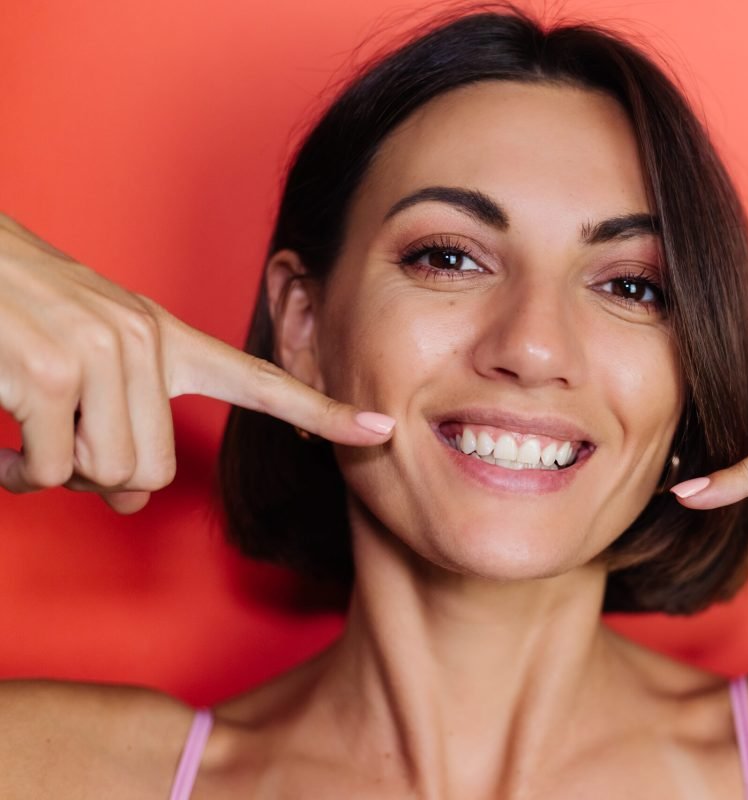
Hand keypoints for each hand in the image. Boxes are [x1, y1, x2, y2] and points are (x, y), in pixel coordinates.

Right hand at [0, 214, 394, 513]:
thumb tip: (132, 499)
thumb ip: (125, 422)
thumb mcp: (88, 358)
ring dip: (57, 470)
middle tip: (58, 442)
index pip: (261, 381)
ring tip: (29, 426)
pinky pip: (52, 470)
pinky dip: (18, 472)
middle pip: (155, 471)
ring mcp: (100, 353)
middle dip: (100, 477)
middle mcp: (144, 340)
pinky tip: (2, 436)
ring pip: (110, 474)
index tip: (380, 429)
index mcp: (165, 337)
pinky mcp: (50, 375)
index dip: (321, 411)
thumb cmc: (15, 316)